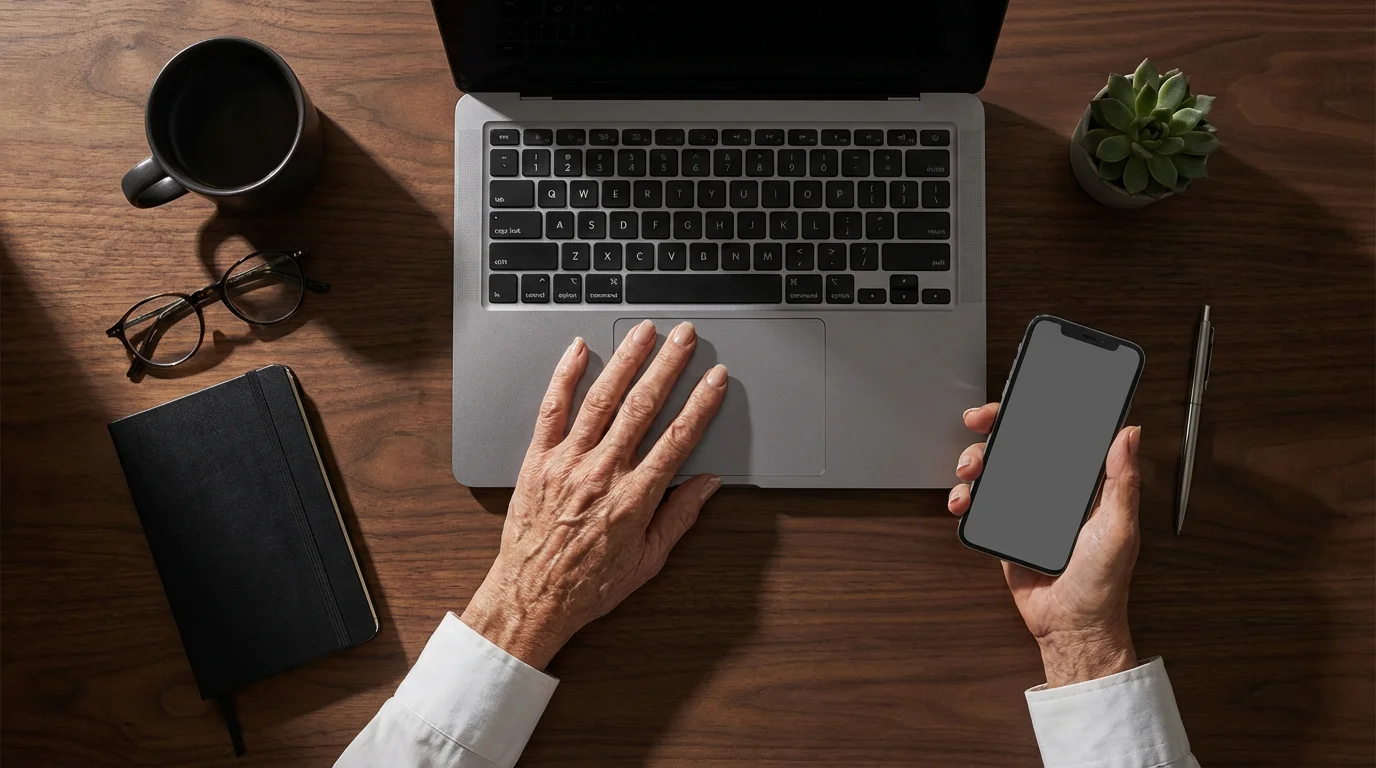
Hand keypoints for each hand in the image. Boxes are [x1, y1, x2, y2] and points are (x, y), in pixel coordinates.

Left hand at [462, 320, 726, 668]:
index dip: (702, 403)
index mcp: (635, 498)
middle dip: (668, 366)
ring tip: (644, 332)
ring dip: (626, 360)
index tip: (716, 378)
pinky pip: (552, 409)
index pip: (678, 437)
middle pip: (643, 407)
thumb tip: (706, 484)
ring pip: (602, 399)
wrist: (531, 598)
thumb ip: (679, 517)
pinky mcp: (537, 460)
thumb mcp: (647, 560)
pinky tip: (579, 350)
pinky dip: (566, 376)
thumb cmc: (588, 585)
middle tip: (685, 337)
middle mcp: (602, 473)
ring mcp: (568, 462)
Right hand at [948, 403, 1142, 686]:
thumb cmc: (1103, 584)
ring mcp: (1026, 509)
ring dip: (974, 462)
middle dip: (994, 427)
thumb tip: (1130, 433)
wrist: (1070, 627)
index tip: (1020, 398)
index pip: (1058, 435)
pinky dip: (966, 498)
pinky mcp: (1004, 529)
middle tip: (978, 422)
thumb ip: (1123, 481)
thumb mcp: (1119, 529)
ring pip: (993, 469)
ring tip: (969, 473)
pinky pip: (980, 504)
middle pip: (1018, 444)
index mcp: (1083, 484)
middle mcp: (1053, 491)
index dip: (1038, 411)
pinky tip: (965, 502)